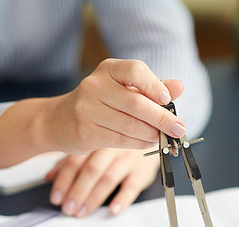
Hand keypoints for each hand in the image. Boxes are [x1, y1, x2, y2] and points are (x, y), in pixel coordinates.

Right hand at [45, 59, 184, 153]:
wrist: (58, 120)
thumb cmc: (98, 102)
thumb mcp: (122, 88)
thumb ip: (151, 87)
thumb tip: (179, 86)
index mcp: (108, 70)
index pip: (135, 70)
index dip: (154, 85)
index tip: (167, 100)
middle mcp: (94, 86)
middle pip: (136, 103)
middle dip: (162, 119)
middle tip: (178, 129)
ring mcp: (87, 110)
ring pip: (130, 125)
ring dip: (151, 134)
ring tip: (162, 138)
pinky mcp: (85, 132)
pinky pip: (120, 140)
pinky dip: (138, 143)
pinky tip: (147, 143)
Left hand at [45, 148, 158, 216]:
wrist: (150, 134)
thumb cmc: (117, 143)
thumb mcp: (93, 147)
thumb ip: (70, 160)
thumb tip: (49, 177)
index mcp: (95, 139)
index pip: (75, 161)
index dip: (64, 181)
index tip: (56, 198)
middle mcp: (111, 147)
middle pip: (91, 171)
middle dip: (77, 192)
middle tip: (68, 209)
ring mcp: (128, 158)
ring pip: (108, 179)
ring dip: (94, 198)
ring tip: (82, 212)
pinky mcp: (143, 171)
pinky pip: (132, 185)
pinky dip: (123, 199)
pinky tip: (113, 209)